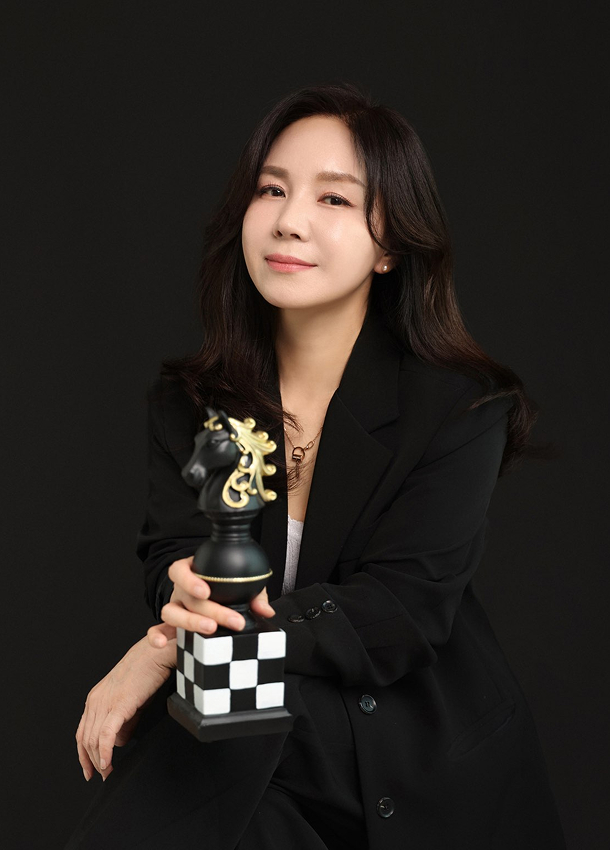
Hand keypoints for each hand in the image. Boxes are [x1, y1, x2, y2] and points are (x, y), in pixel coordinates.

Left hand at [76, 635, 175, 781]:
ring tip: (108, 773)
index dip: (83, 754)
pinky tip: (108, 763)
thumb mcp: (131, 700)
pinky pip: (106, 735)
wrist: (157, 652)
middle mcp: (95, 700)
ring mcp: (105, 702)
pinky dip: (105, 752)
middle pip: (85, 739)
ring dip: (99, 761)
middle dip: (91, 762)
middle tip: (103, 777)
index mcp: (96, 698)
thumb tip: (119, 740)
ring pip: (93, 739)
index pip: (82, 732)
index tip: (90, 770)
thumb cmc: (147, 672)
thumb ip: (123, 720)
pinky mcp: (119, 705)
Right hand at [147, 555, 275, 648]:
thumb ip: (253, 594)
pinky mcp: (170, 625)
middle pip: (186, 597)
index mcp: (192, 573)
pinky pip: (157, 629)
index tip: (206, 591)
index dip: (190, 580)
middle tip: (232, 619)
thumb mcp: (238, 584)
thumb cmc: (224, 588)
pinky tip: (162, 644)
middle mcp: (180, 590)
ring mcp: (174, 607)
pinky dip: (156, 636)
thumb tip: (265, 610)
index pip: (181, 570)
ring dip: (190, 621)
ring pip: (170, 612)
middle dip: (210, 609)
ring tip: (211, 629)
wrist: (208, 595)